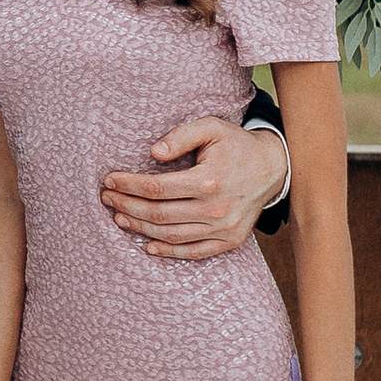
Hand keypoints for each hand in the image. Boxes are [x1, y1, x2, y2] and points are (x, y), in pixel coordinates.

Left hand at [100, 110, 285, 262]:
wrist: (273, 167)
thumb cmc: (236, 145)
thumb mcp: (211, 128)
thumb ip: (181, 135)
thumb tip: (153, 152)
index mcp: (209, 180)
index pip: (157, 188)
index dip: (129, 185)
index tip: (110, 180)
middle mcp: (216, 208)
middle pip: (159, 214)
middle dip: (127, 206)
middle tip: (107, 199)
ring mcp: (224, 228)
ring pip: (172, 234)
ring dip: (141, 228)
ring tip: (119, 217)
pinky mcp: (230, 240)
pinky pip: (194, 252)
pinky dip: (169, 251)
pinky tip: (148, 245)